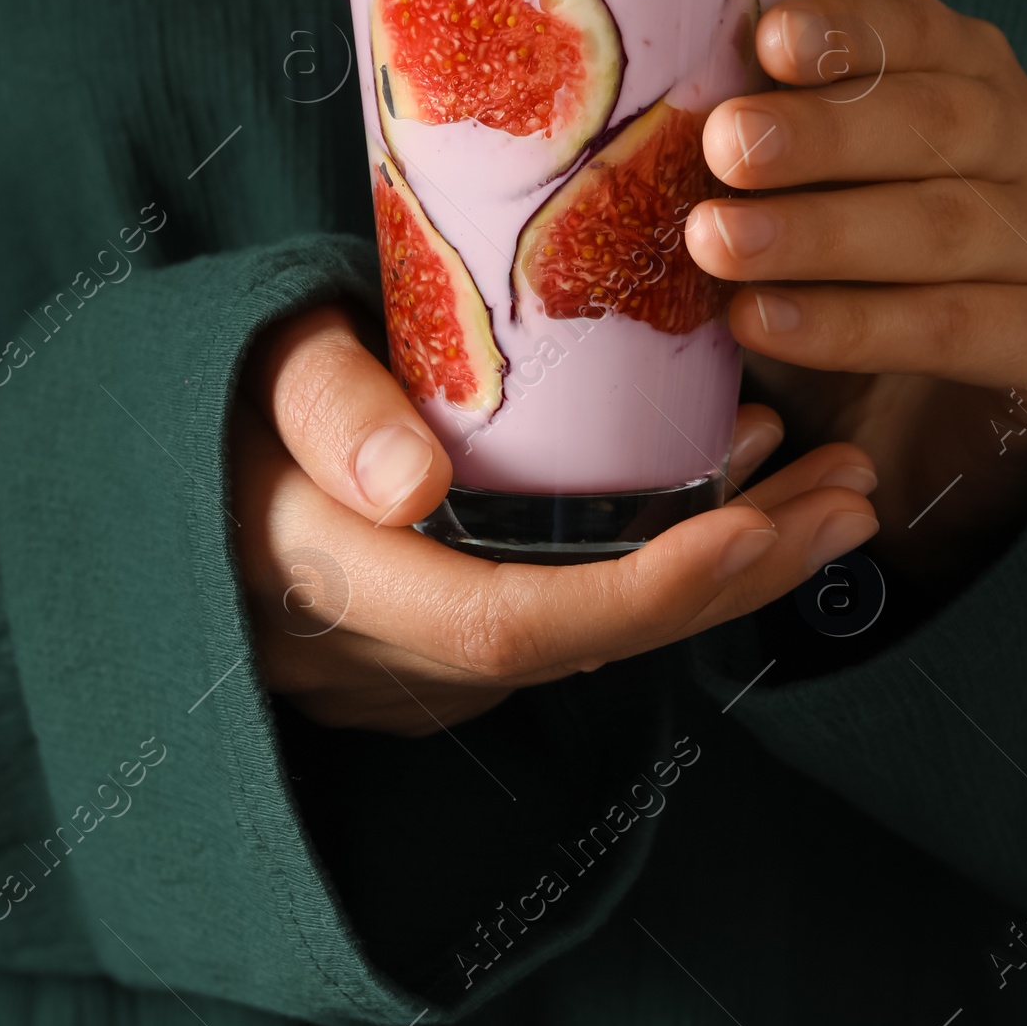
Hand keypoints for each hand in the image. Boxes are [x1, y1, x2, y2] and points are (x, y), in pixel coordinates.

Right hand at [230, 306, 878, 732]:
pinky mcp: (456, 639)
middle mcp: (391, 649)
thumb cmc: (216, 392)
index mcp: (335, 581)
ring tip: (839, 491)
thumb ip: (324, 410)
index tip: (759, 521)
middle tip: (853, 493)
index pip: (509, 624)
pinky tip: (751, 488)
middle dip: (735, 579)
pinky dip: (673, 558)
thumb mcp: (253, 364)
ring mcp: (426, 661)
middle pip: (588, 643)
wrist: (173, 469)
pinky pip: (581, 614)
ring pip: (601, 636)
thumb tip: (413, 488)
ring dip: (730, 568)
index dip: (643, 592)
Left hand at [685, 0, 1026, 574]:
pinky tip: (764, 321)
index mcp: (975, 73)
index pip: (920, 29)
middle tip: (726, 147)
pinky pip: (952, 324)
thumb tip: (654, 118)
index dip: (846, 32)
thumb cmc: (859, 273)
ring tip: (717, 243)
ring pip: (945, 224)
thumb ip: (763, 152)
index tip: (769, 40)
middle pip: (937, 123)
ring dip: (821, 233)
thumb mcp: (813, 194)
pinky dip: (851, 325)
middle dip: (824, 134)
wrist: (952, 416)